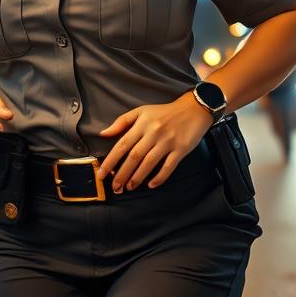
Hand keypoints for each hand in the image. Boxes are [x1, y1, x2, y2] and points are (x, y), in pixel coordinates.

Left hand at [98, 93, 213, 192]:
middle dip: (122, 174)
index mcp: (142, 124)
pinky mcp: (181, 149)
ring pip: (149, 163)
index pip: (122, 145)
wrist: (193, 109)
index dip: (110, 161)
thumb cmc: (164, 112)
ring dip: (137, 177)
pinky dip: (159, 177)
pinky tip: (151, 185)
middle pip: (134, 157)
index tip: (102, 174)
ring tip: (129, 187)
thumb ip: (121, 122)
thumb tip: (103, 134)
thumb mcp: (141, 111)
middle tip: (115, 187)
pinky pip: (168, 166)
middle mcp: (153, 133)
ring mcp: (168, 141)